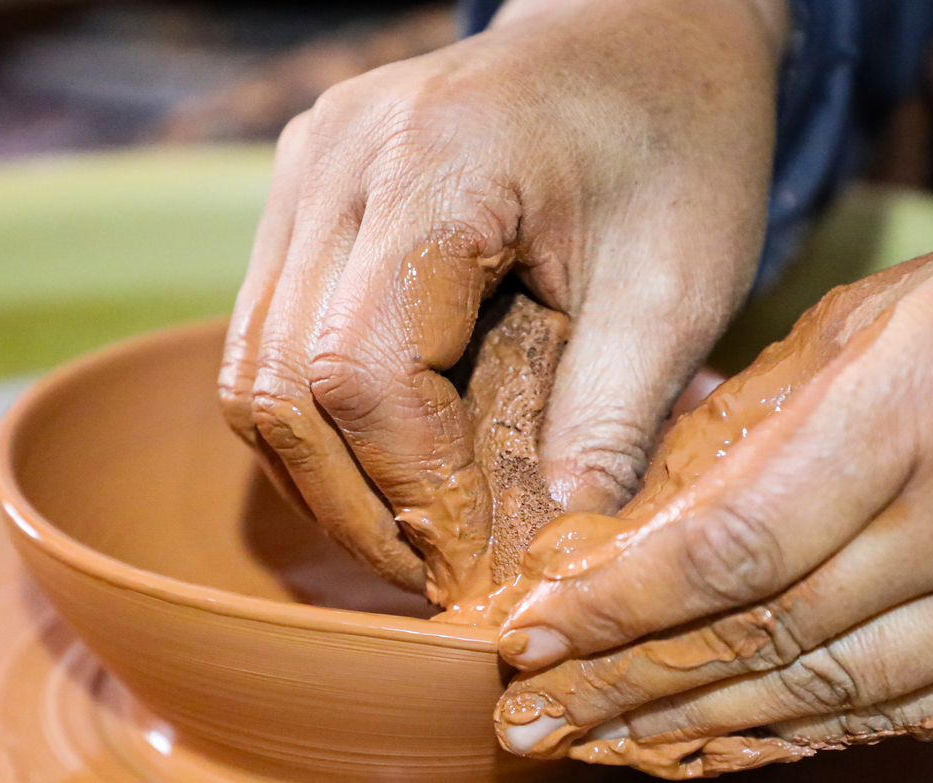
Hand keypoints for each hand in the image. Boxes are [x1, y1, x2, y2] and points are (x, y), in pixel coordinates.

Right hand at [218, 0, 786, 601]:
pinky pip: (268, 341)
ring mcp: (305, 173)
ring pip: (253, 375)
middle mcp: (340, 159)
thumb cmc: (679, 142)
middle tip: (440, 578)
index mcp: (441, 162)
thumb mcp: (677, 289)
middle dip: (357, 508)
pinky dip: (320, 426)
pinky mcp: (303, 198)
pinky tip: (393, 469)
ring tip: (416, 539)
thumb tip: (550, 565)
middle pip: (280, 385)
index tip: (479, 560)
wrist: (645, 30)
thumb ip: (610, 425)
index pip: (366, 372)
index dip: (414, 491)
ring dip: (326, 479)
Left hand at [492, 219, 932, 772]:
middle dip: (626, 683)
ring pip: (827, 697)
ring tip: (590, 748)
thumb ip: (786, 399)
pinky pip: (903, 722)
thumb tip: (653, 493)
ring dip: (691, 728)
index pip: (741, 536)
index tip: (529, 629)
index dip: (621, 599)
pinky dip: (794, 737)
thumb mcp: (922, 304)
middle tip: (524, 718)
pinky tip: (711, 748)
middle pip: (769, 633)